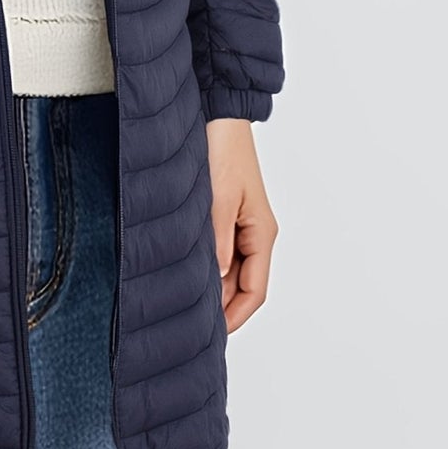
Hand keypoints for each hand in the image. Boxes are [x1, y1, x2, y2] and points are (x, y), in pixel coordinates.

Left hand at [205, 118, 277, 332]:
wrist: (219, 114)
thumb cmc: (222, 150)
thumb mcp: (217, 198)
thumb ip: (217, 240)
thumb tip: (215, 279)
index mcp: (261, 233)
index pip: (254, 291)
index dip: (235, 316)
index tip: (213, 334)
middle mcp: (256, 233)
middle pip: (244, 286)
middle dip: (223, 308)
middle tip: (192, 325)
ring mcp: (242, 224)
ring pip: (231, 271)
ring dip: (214, 288)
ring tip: (186, 304)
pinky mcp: (227, 214)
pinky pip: (222, 252)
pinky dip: (209, 267)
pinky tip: (188, 273)